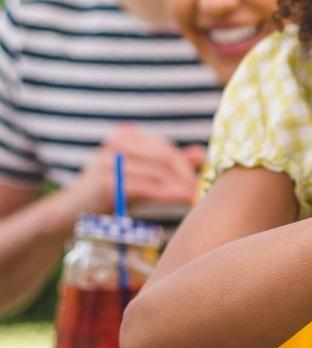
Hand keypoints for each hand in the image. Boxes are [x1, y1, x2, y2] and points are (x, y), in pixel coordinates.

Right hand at [59, 124, 203, 216]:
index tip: (205, 179)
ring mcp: (110, 160)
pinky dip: (170, 195)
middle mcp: (117, 142)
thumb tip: (200, 153)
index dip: (187, 164)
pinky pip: (148, 187)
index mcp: (126, 135)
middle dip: (187, 175)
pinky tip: (184, 201)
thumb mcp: (141, 173)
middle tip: (203, 191)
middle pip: (165, 157)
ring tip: (198, 198)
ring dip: (182, 187)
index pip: (165, 147)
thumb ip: (168, 163)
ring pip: (159, 173)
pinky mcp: (107, 182)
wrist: (71, 212)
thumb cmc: (110, 192)